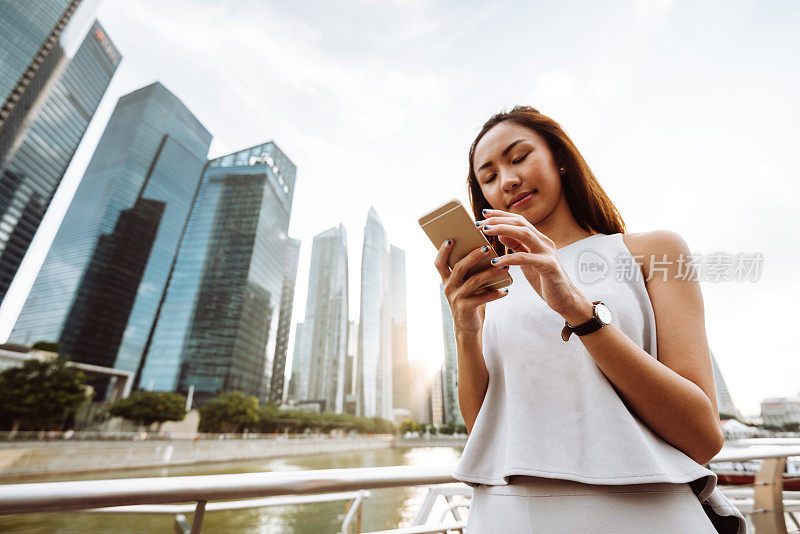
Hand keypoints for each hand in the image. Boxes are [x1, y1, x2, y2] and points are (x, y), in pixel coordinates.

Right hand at [434, 239, 509, 333]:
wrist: (466, 327)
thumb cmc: (468, 300)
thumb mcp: (463, 285)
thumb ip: (468, 272)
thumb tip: (484, 251)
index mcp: (446, 279)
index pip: (439, 263)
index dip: (443, 251)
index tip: (451, 239)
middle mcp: (449, 287)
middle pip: (459, 267)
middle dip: (474, 256)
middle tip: (487, 247)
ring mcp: (456, 298)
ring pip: (474, 281)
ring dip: (490, 273)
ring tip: (504, 267)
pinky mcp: (466, 308)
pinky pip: (482, 298)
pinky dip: (495, 293)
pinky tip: (506, 290)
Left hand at [477, 209, 592, 322]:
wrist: (565, 299)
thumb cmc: (545, 280)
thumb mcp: (527, 262)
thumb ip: (517, 247)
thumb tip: (501, 235)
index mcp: (539, 240)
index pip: (519, 221)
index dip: (502, 215)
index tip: (484, 213)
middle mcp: (544, 242)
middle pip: (520, 223)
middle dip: (499, 220)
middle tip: (480, 223)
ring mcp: (548, 252)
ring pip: (524, 234)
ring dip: (503, 230)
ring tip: (485, 232)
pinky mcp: (549, 266)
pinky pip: (526, 258)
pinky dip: (509, 258)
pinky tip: (495, 261)